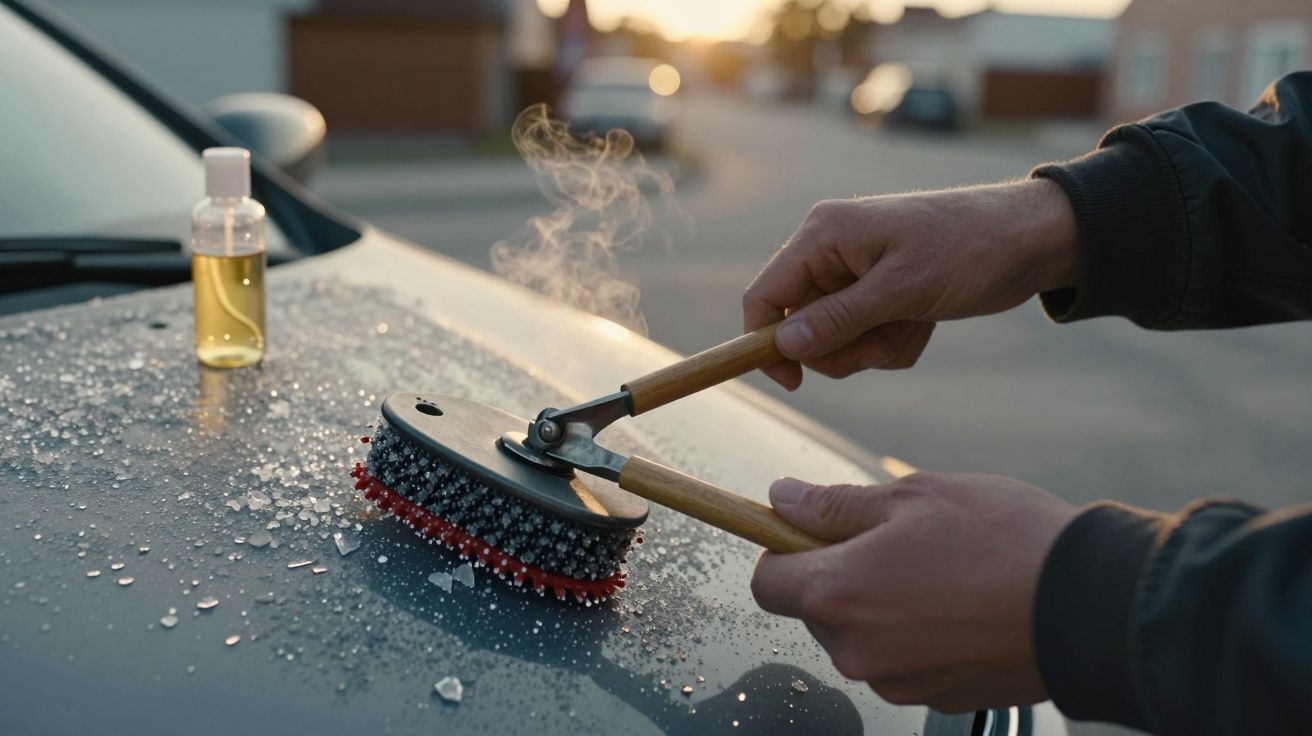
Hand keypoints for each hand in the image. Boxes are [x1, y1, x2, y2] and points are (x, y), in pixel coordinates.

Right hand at [744, 179, 1078, 388]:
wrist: (1034, 239)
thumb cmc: (969, 250)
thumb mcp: (902, 289)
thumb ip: (839, 318)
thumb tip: (784, 346)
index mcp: (824, 235)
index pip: (766, 296)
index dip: (765, 342)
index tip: (793, 383)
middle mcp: (832, 251)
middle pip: (799, 326)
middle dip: (840, 348)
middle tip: (881, 350)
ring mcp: (857, 272)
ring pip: (835, 338)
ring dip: (873, 347)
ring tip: (914, 326)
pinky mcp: (882, 292)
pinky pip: (866, 336)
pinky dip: (893, 341)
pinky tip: (925, 323)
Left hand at [750, 472, 1077, 712]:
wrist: (1092, 604)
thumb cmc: (1002, 539)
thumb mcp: (913, 496)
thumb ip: (835, 505)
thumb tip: (782, 500)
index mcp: (838, 594)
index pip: (768, 582)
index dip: (784, 550)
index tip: (815, 529)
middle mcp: (857, 651)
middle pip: (815, 611)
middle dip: (840, 574)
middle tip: (897, 539)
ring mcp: (897, 682)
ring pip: (860, 637)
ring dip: (881, 604)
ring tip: (942, 569)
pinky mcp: (937, 699)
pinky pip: (903, 660)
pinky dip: (918, 633)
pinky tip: (963, 602)